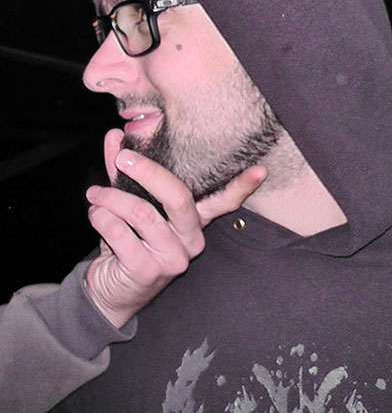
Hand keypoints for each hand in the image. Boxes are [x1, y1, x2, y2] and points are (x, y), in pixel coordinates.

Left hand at [85, 128, 265, 327]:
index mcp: (195, 221)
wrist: (111, 289)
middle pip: (179, 197)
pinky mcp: (148, 271)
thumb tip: (115, 136)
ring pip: (143, 214)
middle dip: (147, 171)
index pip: (225, 202)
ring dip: (112, 198)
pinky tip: (96, 213)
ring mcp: (173, 258)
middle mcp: (191, 239)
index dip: (242, 186)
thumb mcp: (131, 204)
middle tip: (122, 159)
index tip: (261, 169)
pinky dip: (102, 217)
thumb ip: (127, 174)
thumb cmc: (127, 241)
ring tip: (96, 194)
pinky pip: (120, 234)